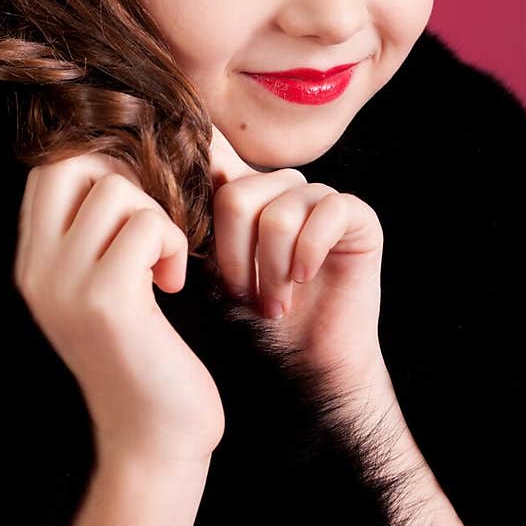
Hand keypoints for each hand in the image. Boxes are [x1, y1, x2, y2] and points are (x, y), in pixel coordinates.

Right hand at [14, 151, 225, 467]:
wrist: (154, 440)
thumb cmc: (146, 357)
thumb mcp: (107, 287)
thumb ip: (98, 232)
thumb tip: (123, 158)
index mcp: (33, 262)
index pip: (48, 165)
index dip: (101, 164)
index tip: (139, 207)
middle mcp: (37, 270)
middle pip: (74, 162)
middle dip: (127, 180)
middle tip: (152, 229)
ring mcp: (65, 286)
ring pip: (117, 191)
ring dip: (158, 218)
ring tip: (164, 265)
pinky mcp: (106, 302)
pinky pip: (147, 227)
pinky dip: (172, 246)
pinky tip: (172, 284)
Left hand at [208, 125, 387, 401]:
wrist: (311, 362)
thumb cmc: (262, 321)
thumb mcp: (217, 272)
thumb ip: (201, 226)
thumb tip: (168, 181)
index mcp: (248, 193)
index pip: (215, 162)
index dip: (199, 190)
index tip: (204, 253)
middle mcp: (283, 188)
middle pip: (237, 196)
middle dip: (236, 257)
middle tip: (246, 296)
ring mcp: (320, 198)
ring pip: (279, 213)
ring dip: (272, 269)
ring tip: (276, 303)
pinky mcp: (357, 215)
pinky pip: (328, 212)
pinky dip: (309, 254)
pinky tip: (305, 280)